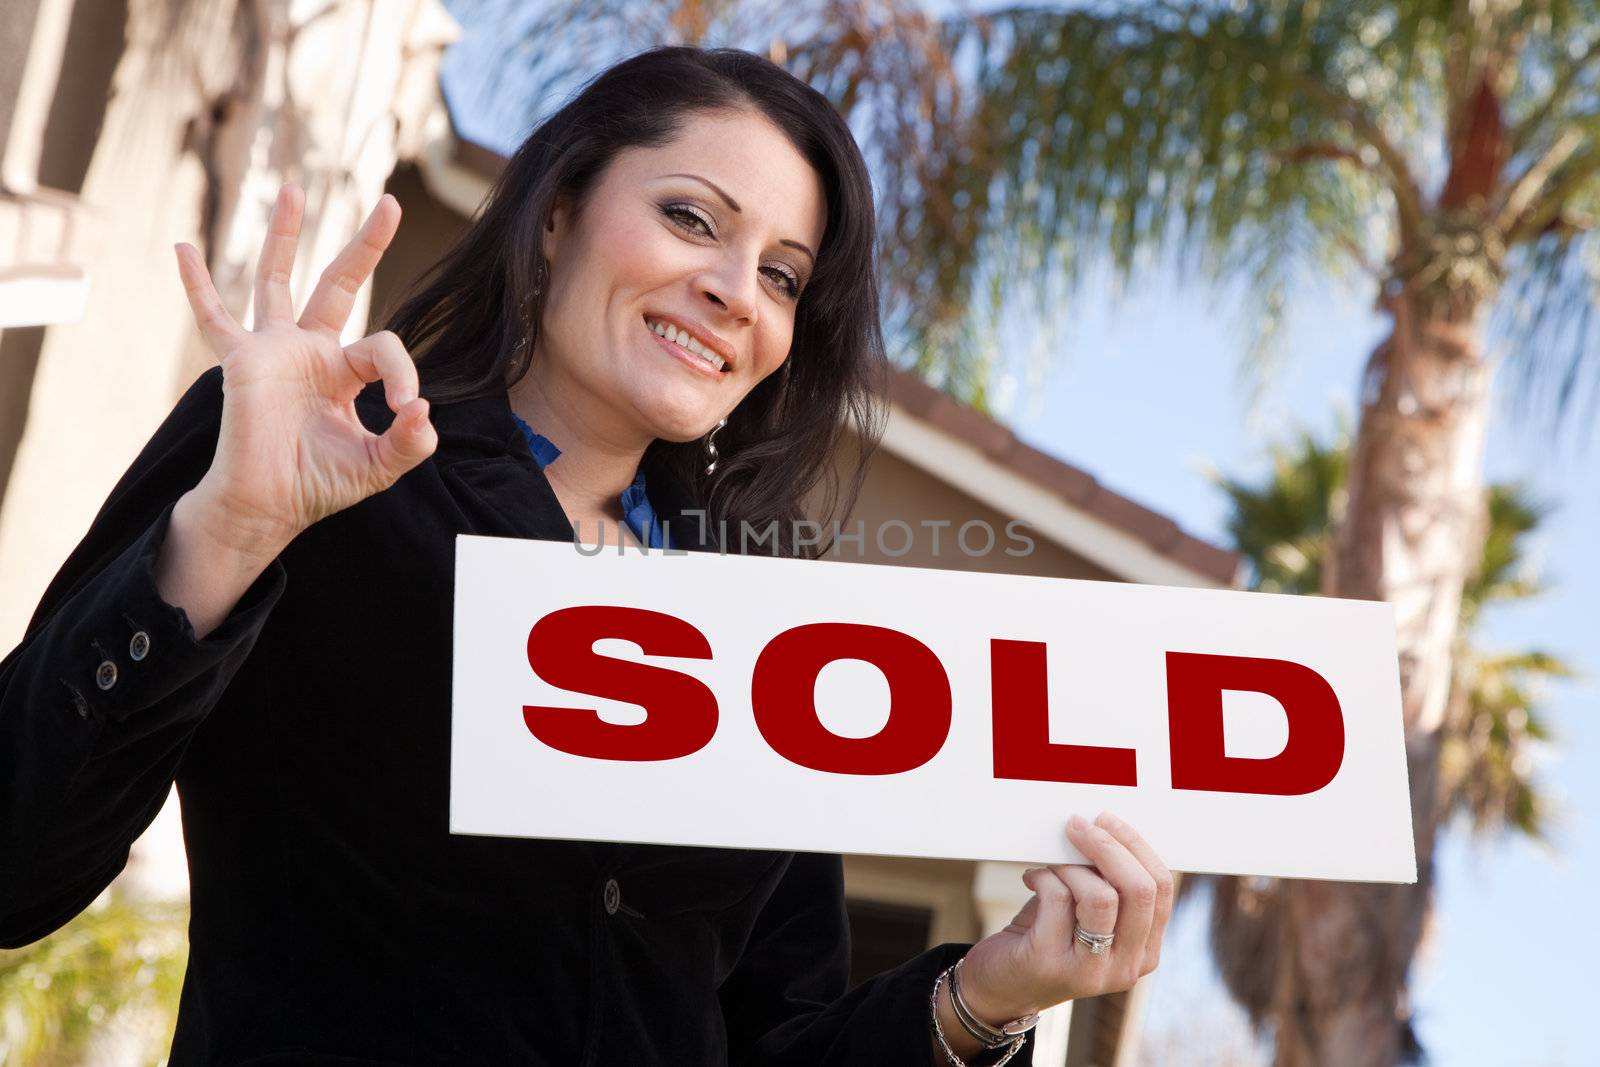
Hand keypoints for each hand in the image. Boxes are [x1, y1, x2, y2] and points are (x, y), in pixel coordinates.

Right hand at [174, 183, 436, 551]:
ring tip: (294, 190)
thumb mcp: (379, 466)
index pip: (383, 346)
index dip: (404, 373)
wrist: (268, 507)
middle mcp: (310, 351)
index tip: (409, 409)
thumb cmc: (320, 485)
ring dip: (287, 236)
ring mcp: (273, 351)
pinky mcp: (241, 362)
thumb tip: (424, 411)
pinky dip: (197, 285)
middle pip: (339, 284)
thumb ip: (410, 442)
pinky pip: (214, 318)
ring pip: (277, 281)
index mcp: (345, 371)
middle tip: (390, 203)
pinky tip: (182, 247)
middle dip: (364, 245)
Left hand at [957, 813, 1173, 1020]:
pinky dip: (1042, 876)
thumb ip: (1105, 883)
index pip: (1161, 888)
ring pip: (1102, 896)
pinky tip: (1032, 878)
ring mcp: (1091, 971)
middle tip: (1078, 826)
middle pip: (1139, 890)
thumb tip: (1102, 828)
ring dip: (1072, 865)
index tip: (1107, 820)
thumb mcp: (1087, 915)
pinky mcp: (1051, 963)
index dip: (1135, 846)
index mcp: (1145, 951)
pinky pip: (1058, 898)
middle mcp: (1126, 967)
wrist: (999, 987)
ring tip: (1051, 864)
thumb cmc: (1046, 938)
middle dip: (1108, 846)